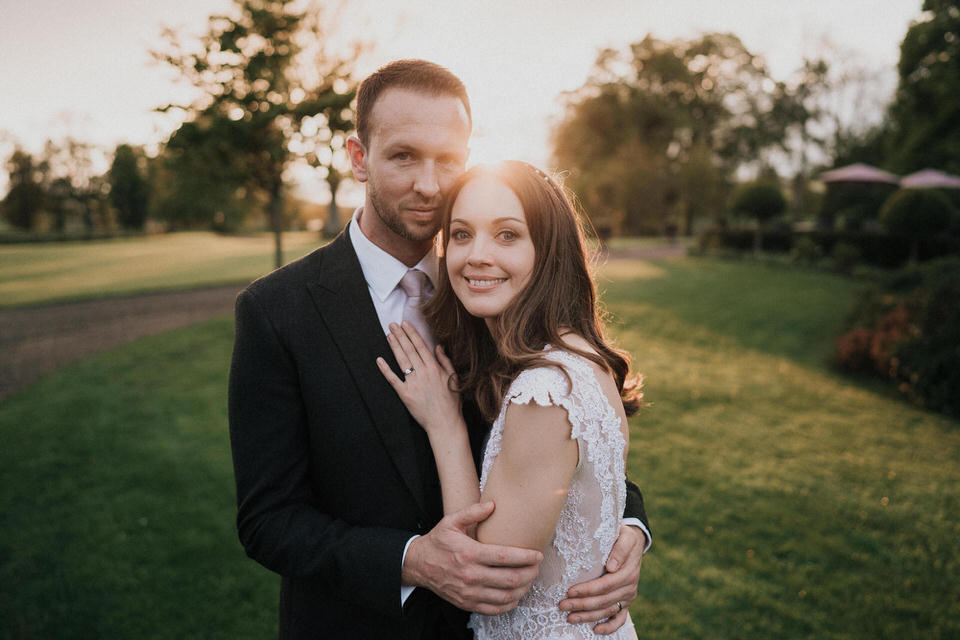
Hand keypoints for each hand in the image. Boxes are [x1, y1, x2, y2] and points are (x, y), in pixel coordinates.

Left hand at [376, 322, 460, 434]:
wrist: (445, 423)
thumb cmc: (451, 402)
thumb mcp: (453, 378)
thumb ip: (445, 361)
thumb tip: (438, 347)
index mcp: (435, 368)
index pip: (421, 346)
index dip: (412, 334)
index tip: (405, 324)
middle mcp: (423, 373)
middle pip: (409, 350)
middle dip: (400, 336)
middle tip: (392, 325)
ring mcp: (413, 384)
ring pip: (402, 361)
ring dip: (394, 347)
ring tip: (388, 335)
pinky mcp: (405, 394)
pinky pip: (393, 380)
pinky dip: (385, 369)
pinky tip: (379, 360)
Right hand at [403, 501, 542, 614]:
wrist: (418, 565)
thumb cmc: (438, 541)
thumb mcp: (451, 521)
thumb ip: (473, 512)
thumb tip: (493, 504)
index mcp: (469, 553)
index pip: (506, 557)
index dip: (526, 557)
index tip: (538, 554)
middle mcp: (470, 575)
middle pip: (510, 579)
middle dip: (530, 574)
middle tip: (537, 567)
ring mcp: (469, 592)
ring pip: (506, 596)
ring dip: (523, 589)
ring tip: (530, 580)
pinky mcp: (467, 603)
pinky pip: (494, 609)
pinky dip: (510, 603)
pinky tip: (516, 594)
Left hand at [558, 525, 644, 633]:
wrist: (634, 541)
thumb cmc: (623, 536)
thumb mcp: (625, 536)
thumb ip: (620, 549)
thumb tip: (611, 566)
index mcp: (628, 572)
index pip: (605, 585)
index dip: (587, 590)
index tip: (570, 591)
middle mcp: (629, 587)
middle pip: (603, 600)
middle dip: (582, 605)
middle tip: (562, 605)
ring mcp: (628, 596)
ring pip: (607, 611)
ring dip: (588, 616)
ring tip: (570, 618)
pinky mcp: (627, 602)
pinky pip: (620, 619)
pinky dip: (609, 627)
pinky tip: (596, 630)